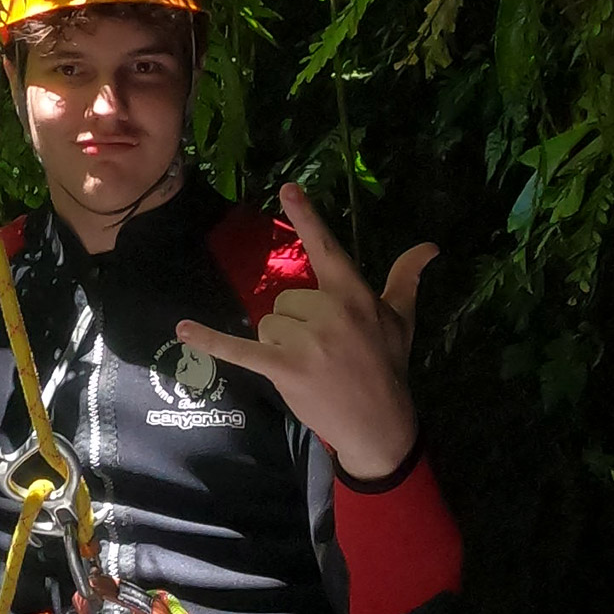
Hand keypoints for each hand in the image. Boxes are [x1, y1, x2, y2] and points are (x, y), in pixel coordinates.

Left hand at [176, 184, 435, 479]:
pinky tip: (183, 330)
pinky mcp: (285, 368)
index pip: (327, 248)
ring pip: (268, 323)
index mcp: (354, 295)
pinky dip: (211, 341)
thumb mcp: (400, 320)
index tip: (287, 189)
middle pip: (285, 298)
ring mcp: (308, 342)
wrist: (380, 424)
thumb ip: (405, 279)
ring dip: (280, 344)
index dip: (307, 218)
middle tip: (323, 351)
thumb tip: (429, 247)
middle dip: (296, 323)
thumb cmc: (387, 367)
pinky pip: (240, 349)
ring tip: (309, 366)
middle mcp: (331, 313)